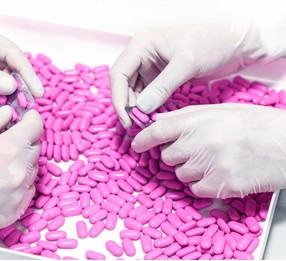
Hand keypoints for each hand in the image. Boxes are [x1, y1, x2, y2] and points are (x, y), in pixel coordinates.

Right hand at [0, 106, 41, 251]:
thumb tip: (9, 112)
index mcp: (7, 150)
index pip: (35, 127)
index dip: (31, 118)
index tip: (25, 116)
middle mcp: (19, 173)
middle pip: (36, 147)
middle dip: (26, 138)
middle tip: (7, 138)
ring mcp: (19, 195)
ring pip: (33, 169)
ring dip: (23, 160)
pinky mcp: (15, 211)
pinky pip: (28, 190)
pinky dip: (20, 181)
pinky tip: (1, 181)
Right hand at [110, 17, 266, 127]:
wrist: (233, 44)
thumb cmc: (212, 44)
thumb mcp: (187, 64)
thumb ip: (162, 86)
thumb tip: (142, 109)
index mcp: (142, 44)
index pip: (119, 73)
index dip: (118, 98)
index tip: (127, 119)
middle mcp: (142, 54)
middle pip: (122, 84)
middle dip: (126, 105)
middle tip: (134, 126)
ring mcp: (149, 66)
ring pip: (132, 91)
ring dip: (135, 108)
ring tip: (143, 124)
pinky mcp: (159, 77)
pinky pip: (146, 94)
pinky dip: (146, 107)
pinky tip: (151, 118)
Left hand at [131, 103, 285, 197]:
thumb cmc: (256, 124)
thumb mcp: (220, 110)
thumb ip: (186, 116)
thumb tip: (158, 121)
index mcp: (198, 121)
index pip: (158, 130)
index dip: (143, 138)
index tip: (136, 144)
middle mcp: (200, 143)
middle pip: (167, 156)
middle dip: (175, 154)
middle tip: (194, 149)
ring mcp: (209, 166)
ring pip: (180, 174)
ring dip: (190, 170)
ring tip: (213, 160)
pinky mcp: (220, 186)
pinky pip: (196, 189)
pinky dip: (202, 184)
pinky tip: (219, 173)